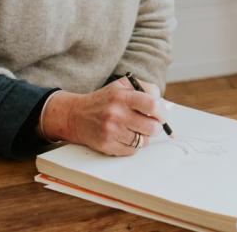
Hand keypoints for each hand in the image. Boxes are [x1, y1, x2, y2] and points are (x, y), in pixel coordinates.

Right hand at [40, 79, 166, 155]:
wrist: (74, 115)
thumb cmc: (104, 100)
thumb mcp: (122, 86)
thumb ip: (145, 88)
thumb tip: (162, 103)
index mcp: (122, 96)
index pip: (152, 106)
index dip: (162, 112)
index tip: (161, 115)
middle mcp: (116, 114)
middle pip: (152, 127)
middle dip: (156, 127)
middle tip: (152, 125)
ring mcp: (111, 131)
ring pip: (143, 141)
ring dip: (144, 137)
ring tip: (136, 129)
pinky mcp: (106, 145)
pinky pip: (132, 150)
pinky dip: (133, 145)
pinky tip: (125, 136)